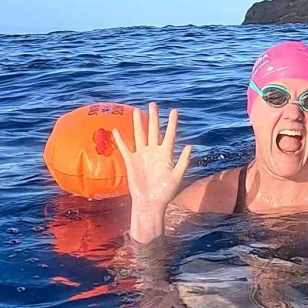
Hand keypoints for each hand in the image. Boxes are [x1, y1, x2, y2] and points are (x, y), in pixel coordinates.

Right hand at [115, 102, 192, 242]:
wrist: (150, 203)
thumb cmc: (166, 192)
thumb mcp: (177, 176)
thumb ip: (183, 161)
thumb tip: (190, 145)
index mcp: (166, 155)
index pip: (169, 135)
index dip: (172, 123)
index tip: (174, 111)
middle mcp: (153, 152)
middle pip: (153, 131)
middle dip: (153, 118)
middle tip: (153, 104)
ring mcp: (142, 156)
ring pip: (139, 135)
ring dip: (138, 123)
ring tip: (136, 110)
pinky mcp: (131, 162)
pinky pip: (125, 148)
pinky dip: (120, 140)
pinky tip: (116, 130)